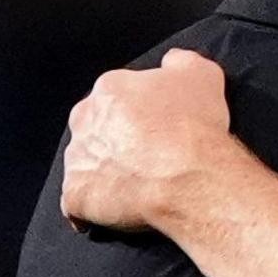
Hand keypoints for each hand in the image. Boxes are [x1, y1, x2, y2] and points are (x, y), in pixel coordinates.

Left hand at [62, 48, 231, 231]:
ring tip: (132, 186)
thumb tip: (170, 62)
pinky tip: (108, 213)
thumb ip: (179, 62)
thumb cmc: (196, 127)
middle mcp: (85, 118)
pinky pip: (75, 203)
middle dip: (114, 140)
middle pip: (94, 127)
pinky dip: (88, 209)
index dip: (138, 114)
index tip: (157, 128)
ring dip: (102, 173)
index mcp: (110, 88)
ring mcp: (77, 158)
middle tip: (145, 157)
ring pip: (83, 163)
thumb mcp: (202, 74)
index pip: (117, 97)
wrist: (189, 178)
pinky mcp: (76, 194)